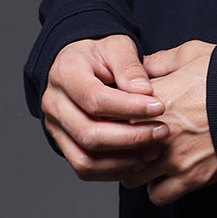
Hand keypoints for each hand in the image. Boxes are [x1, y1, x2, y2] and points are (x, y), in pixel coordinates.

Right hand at [42, 34, 168, 181]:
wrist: (79, 63)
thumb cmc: (99, 54)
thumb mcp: (117, 46)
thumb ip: (129, 66)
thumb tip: (144, 91)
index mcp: (66, 73)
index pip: (94, 99)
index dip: (129, 108)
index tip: (159, 107)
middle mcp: (54, 103)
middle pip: (88, 134)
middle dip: (130, 138)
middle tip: (162, 132)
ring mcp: (55, 127)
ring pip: (84, 159)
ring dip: (123, 161)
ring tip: (153, 151)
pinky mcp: (63, 144)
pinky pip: (84, 168)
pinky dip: (113, 170)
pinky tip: (138, 161)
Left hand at [118, 40, 216, 205]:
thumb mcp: (191, 54)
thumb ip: (159, 61)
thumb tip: (140, 67)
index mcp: (151, 101)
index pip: (108, 115)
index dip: (110, 115)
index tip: (118, 113)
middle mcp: (155, 134)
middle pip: (114, 149)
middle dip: (117, 144)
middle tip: (129, 137)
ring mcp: (172, 159)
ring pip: (130, 177)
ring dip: (134, 169)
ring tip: (146, 158)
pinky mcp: (192, 178)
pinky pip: (157, 196)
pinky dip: (157, 188)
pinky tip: (164, 175)